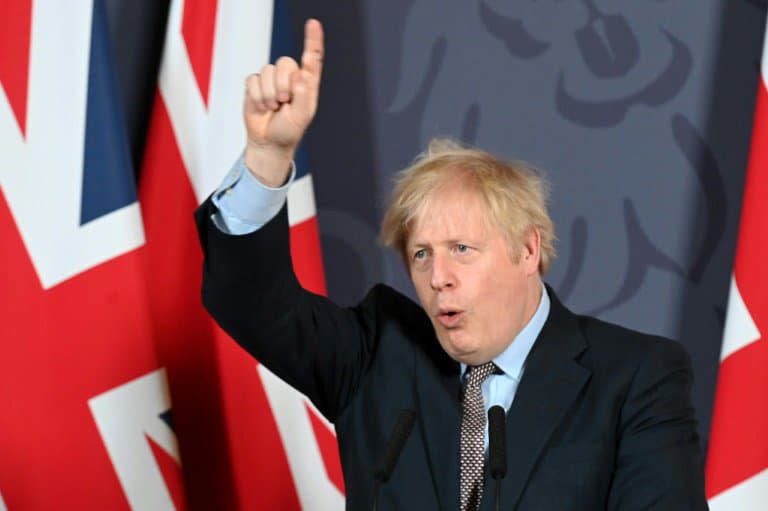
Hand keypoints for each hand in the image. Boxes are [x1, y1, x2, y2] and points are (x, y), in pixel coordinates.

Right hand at [243, 19, 323, 186]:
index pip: (312, 58)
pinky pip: (253, 80)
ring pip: (267, 70)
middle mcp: (290, 78)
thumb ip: (302, 96)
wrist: (268, 142)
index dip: (312, 40)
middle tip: (283, 102)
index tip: (313, 24)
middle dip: (282, 84)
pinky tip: (261, 107)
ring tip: (273, 108)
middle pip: (285, 62)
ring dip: (269, 93)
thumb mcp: (301, 117)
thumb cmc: (288, 130)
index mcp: (306, 84)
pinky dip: (257, 96)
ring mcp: (272, 80)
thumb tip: (300, 76)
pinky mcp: (255, 85)